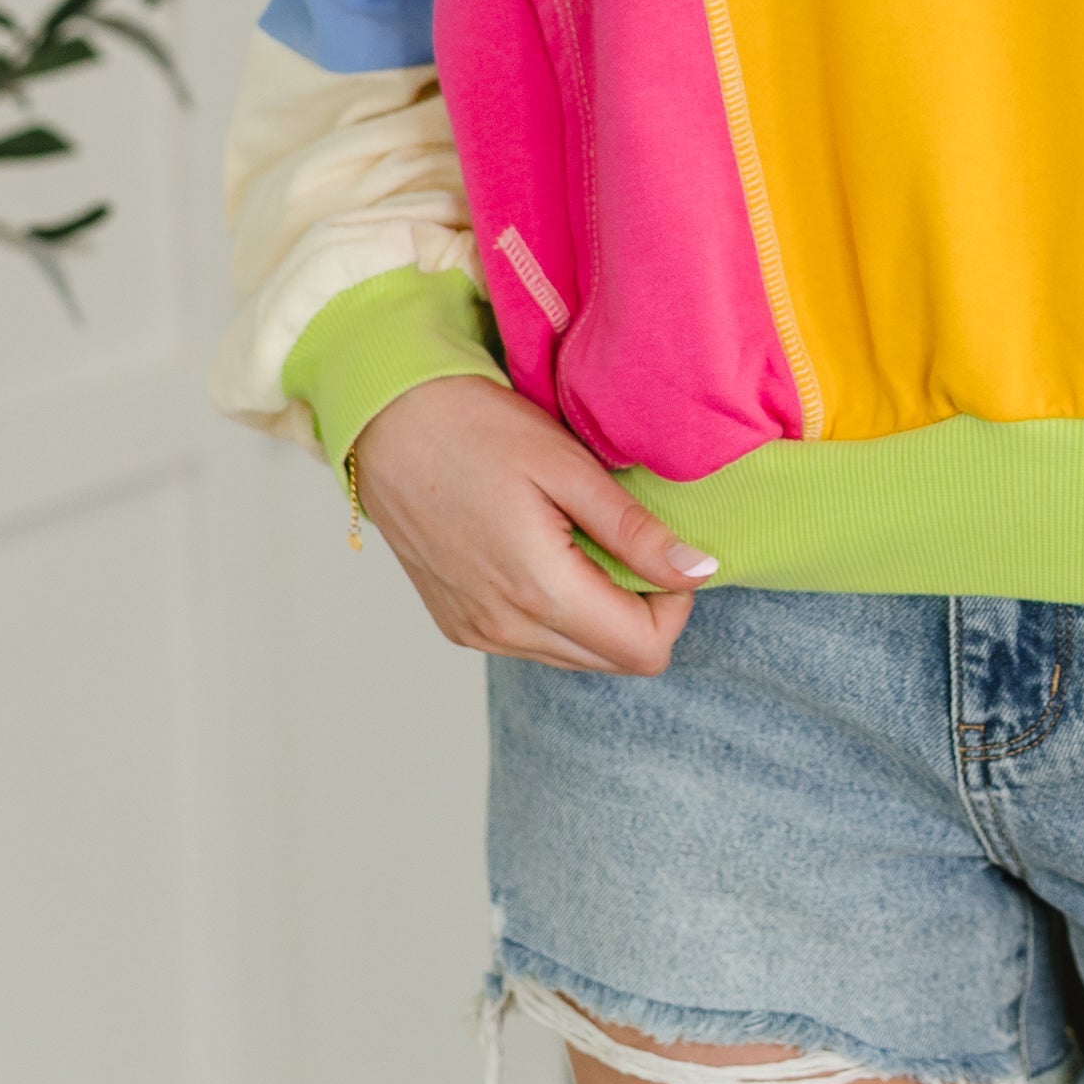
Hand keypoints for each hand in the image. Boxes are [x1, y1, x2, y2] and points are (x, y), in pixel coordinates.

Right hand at [348, 373, 717, 672]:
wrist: (384, 423)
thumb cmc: (474, 428)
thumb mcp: (566, 465)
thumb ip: (634, 531)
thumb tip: (699, 571)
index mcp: (538, 593)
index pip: (644, 651)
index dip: (674, 602)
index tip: (662, 547)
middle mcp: (505, 631)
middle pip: (614, 660)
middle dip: (641, 608)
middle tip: (627, 537)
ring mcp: (477, 633)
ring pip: (576, 655)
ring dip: (600, 610)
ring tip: (583, 536)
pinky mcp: (459, 625)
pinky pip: (535, 642)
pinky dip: (559, 610)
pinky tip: (546, 550)